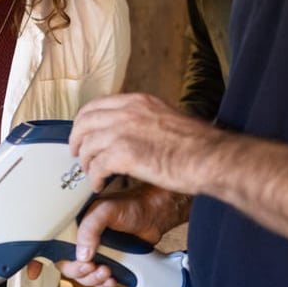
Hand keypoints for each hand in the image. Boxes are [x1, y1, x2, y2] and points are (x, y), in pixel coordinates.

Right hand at [29, 183, 190, 286]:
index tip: (34, 272)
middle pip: (65, 263)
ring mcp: (94, 251)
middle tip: (91, 268)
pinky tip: (112, 279)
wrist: (155, 215)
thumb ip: (90, 229)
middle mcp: (79, 238)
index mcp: (73, 224)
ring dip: (92, 279)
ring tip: (106, 272)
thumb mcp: (106, 211)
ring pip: (81, 274)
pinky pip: (98, 279)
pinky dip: (103, 283)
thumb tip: (82, 255)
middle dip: (77, 271)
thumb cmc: (131, 205)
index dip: (38, 258)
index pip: (49, 241)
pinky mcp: (108, 261)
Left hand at [69, 93, 226, 194]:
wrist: (210, 157)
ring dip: (86, 163)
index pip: (97, 105)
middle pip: (85, 122)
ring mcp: (123, 131)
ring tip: (91, 175)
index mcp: (138, 101)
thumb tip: (135, 131)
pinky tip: (99, 185)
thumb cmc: (197, 145)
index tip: (82, 133)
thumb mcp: (167, 118)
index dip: (84, 121)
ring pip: (88, 146)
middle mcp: (127, 112)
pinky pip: (96, 167)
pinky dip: (94, 178)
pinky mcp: (123, 154)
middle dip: (77, 140)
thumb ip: (146, 121)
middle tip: (77, 154)